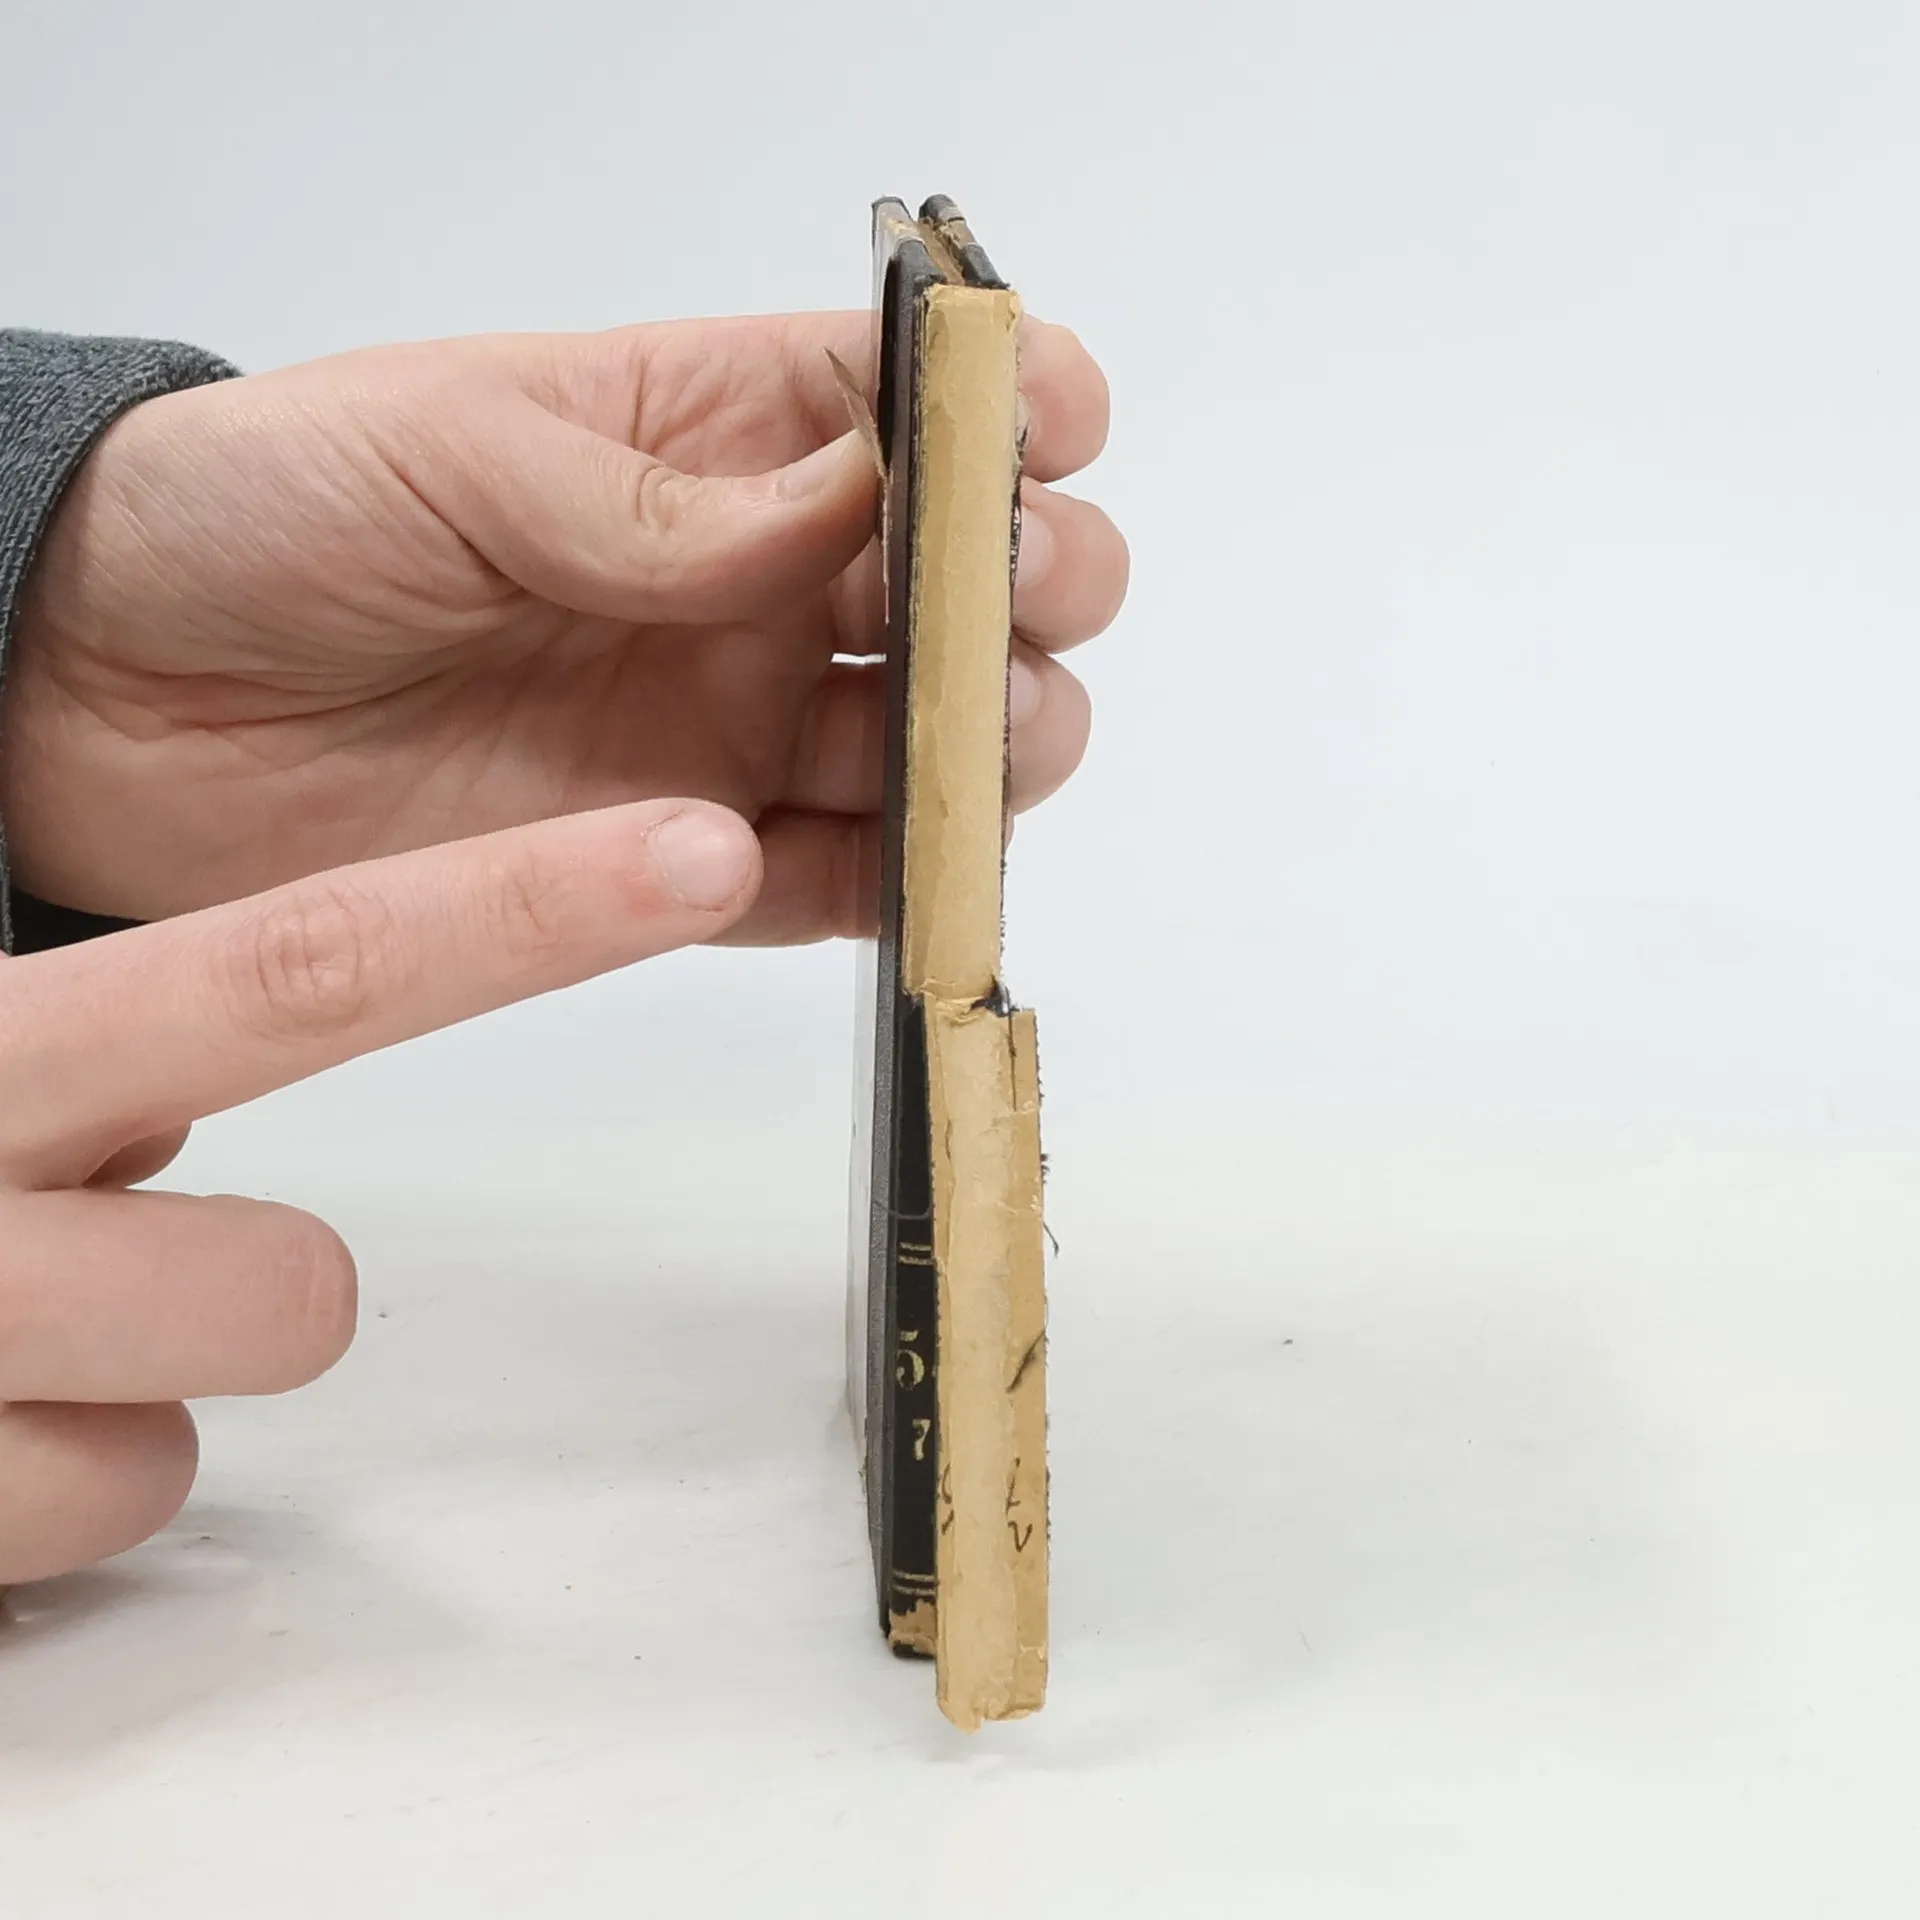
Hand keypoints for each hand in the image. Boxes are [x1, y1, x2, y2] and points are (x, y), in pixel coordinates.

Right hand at [0, 798, 760, 1584]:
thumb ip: (75, 1044)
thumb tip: (222, 1081)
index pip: (293, 969)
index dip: (520, 922)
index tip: (696, 865)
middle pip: (285, 1264)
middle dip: (290, 1277)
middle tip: (230, 1188)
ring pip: (220, 1397)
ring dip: (152, 1352)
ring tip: (10, 1312)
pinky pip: (120, 1504)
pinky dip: (59, 1468)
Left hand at [5, 315, 1124, 938]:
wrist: (116, 701)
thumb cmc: (265, 514)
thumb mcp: (453, 446)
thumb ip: (658, 497)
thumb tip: (852, 504)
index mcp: (715, 436)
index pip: (918, 405)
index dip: (1014, 408)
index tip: (1039, 440)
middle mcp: (757, 585)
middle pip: (982, 583)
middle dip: (1042, 585)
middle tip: (1002, 606)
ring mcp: (732, 729)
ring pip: (948, 741)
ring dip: (1005, 742)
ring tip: (972, 741)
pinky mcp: (682, 864)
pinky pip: (843, 883)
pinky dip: (909, 887)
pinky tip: (927, 872)